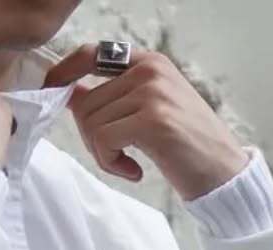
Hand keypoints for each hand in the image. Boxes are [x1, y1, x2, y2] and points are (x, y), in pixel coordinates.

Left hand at [42, 43, 248, 200]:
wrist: (221, 172)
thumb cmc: (186, 147)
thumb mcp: (150, 111)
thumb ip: (116, 98)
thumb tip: (70, 94)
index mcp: (149, 63)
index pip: (93, 53)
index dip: (65, 71)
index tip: (51, 90)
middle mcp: (150, 70)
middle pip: (86, 102)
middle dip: (92, 138)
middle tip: (117, 157)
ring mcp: (152, 92)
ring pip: (92, 124)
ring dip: (104, 155)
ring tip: (128, 164)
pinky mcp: (153, 120)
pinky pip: (104, 141)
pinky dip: (112, 163)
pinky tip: (134, 171)